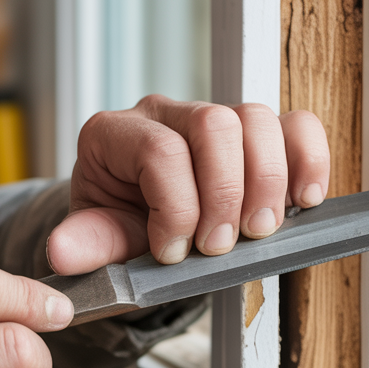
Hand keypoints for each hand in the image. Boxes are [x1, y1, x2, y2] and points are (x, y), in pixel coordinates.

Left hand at [47, 95, 330, 274]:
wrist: (140, 231)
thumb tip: (62, 252)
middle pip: (212, 124)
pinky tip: (304, 199)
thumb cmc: (119, 229)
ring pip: (254, 119)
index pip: (159, 152)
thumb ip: (88, 245)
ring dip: (266, 182)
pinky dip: (306, 159)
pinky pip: (293, 124)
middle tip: (220, 246)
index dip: (176, 208)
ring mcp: (212, 118)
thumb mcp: (100, 243)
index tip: (174, 253)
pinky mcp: (254, 135)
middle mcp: (163, 114)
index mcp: (114, 133)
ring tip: (258, 231)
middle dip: (224, 194)